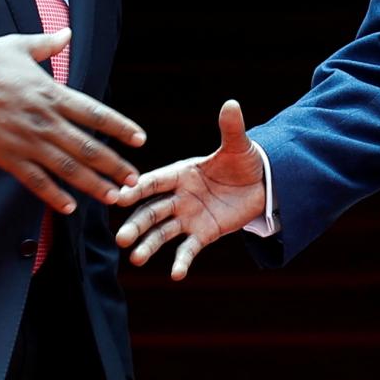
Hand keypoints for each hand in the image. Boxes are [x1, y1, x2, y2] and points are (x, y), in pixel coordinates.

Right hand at [0, 31, 143, 212]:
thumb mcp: (19, 46)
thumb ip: (48, 45)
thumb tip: (67, 33)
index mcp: (51, 93)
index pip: (95, 113)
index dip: (120, 127)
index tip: (140, 140)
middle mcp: (44, 120)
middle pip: (87, 147)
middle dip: (114, 165)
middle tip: (134, 180)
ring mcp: (25, 140)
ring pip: (66, 169)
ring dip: (92, 184)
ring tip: (112, 196)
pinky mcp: (5, 156)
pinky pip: (34, 180)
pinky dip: (53, 195)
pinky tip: (69, 207)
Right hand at [114, 100, 266, 279]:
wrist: (260, 186)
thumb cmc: (243, 162)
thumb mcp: (238, 146)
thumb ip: (231, 128)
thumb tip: (232, 104)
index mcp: (181, 173)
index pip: (154, 181)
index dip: (137, 189)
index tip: (118, 197)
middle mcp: (179, 197)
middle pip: (152, 211)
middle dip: (136, 225)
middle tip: (120, 238)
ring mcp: (189, 217)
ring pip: (163, 232)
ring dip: (149, 245)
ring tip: (135, 258)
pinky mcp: (202, 234)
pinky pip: (189, 249)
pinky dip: (182, 261)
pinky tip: (175, 275)